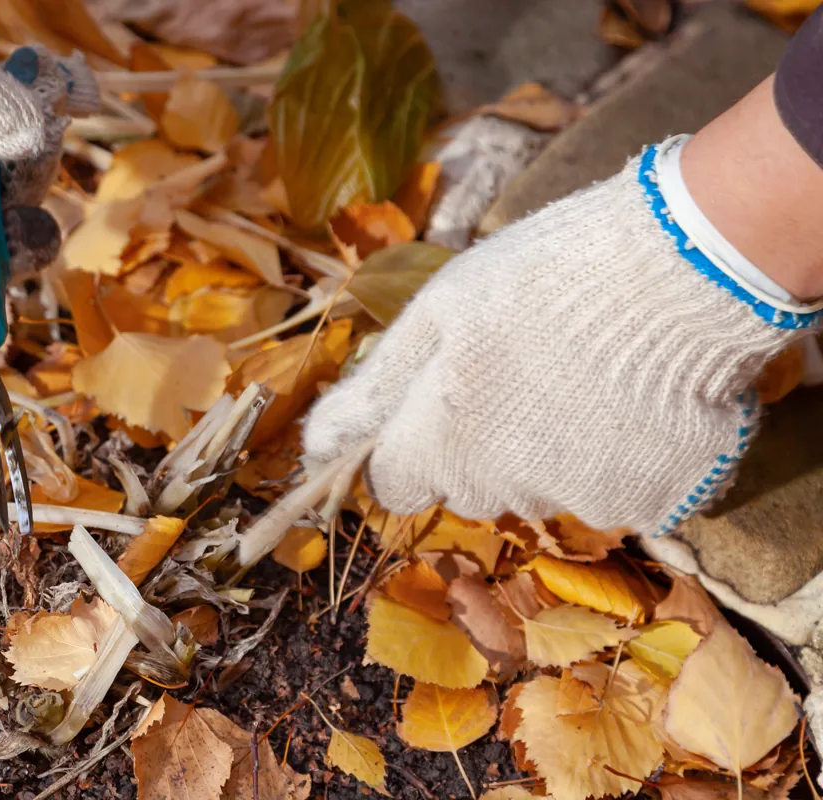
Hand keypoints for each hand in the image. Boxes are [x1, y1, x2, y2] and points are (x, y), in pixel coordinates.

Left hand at [303, 142, 820, 535]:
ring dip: (546, 451)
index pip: (393, 484)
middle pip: (466, 489)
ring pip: (537, 490)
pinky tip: (630, 400)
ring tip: (582, 377)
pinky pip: (610, 494)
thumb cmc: (543, 275)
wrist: (682, 265)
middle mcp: (502, 487)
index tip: (433, 409)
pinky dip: (614, 458)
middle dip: (477, 447)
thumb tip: (316, 444)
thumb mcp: (439, 310)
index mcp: (443, 442)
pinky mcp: (647, 501)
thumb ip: (376, 387)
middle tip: (518, 375)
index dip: (405, 448)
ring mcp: (577, 500)